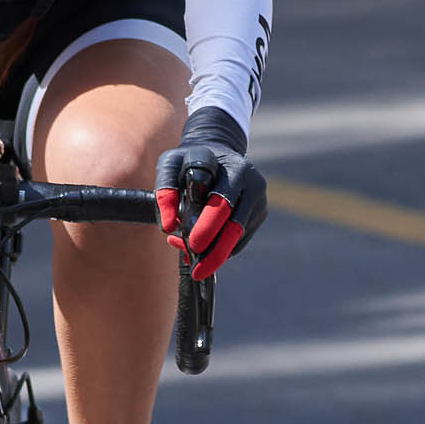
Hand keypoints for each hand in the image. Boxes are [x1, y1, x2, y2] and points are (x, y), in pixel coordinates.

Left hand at [155, 107, 265, 280]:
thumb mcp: (171, 163)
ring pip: (238, 238)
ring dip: (214, 253)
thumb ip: (164, 190)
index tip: (193, 243)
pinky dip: (220, 250)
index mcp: (234, 169)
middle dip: (216, 252)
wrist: (219, 152)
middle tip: (197, 271)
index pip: (222, 201)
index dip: (209, 224)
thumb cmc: (190, 160)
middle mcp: (253, 184)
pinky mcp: (259, 215)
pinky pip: (239, 241)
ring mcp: (259, 201)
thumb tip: (167, 227)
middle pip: (236, 225)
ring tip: (188, 256)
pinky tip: (200, 249)